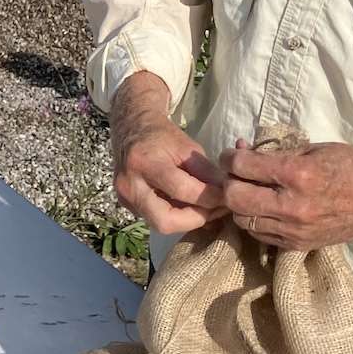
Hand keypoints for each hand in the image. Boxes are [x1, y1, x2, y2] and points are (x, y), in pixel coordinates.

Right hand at [110, 74, 227, 234]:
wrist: (131, 128)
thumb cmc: (161, 135)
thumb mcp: (188, 147)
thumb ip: (206, 172)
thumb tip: (226, 195)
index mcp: (144, 162)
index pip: (182, 191)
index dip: (209, 198)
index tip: (228, 197)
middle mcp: (129, 184)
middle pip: (165, 221)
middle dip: (195, 219)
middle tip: (215, 209)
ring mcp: (124, 198)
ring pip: (160, 224)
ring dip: (187, 220)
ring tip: (205, 207)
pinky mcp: (126, 205)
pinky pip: (155, 219)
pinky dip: (176, 215)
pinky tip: (188, 205)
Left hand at [220, 140, 352, 250]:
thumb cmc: (351, 166)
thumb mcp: (313, 148)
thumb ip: (275, 152)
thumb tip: (242, 151)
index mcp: (298, 175)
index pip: (242, 167)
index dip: (231, 157)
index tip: (233, 154)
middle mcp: (293, 206)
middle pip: (234, 197)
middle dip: (230, 182)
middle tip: (238, 174)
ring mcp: (296, 230)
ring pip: (243, 219)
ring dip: (240, 203)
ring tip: (251, 191)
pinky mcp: (299, 245)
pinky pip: (260, 234)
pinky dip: (256, 220)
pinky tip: (266, 207)